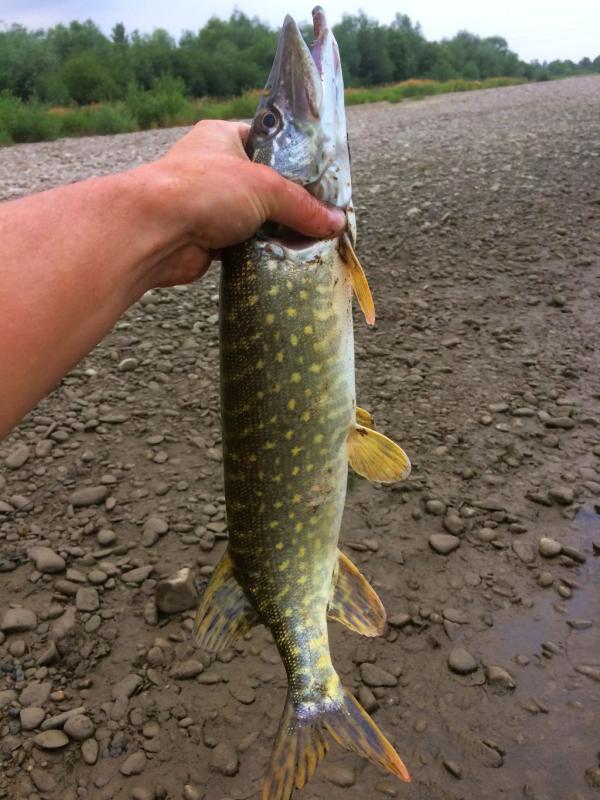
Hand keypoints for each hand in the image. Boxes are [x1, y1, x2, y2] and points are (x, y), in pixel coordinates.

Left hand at [141, 119, 345, 287]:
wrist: (155, 232)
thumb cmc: (205, 190)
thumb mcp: (266, 188)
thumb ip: (303, 205)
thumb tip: (336, 223)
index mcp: (223, 137)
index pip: (268, 142)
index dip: (295, 160)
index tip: (322, 179)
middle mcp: (214, 167)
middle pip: (265, 185)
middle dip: (290, 203)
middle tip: (322, 216)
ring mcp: (210, 205)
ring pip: (255, 218)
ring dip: (276, 231)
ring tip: (311, 240)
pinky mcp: (208, 239)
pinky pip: (244, 245)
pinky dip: (261, 252)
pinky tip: (285, 258)